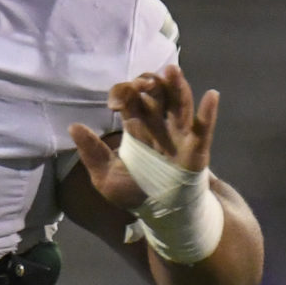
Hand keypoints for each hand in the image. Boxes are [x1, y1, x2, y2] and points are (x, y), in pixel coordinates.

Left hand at [69, 66, 218, 211]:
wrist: (160, 213)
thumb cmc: (135, 192)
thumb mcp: (106, 177)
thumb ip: (92, 153)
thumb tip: (73, 127)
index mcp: (136, 126)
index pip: (131, 99)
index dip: (123, 93)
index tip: (115, 103)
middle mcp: (158, 124)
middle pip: (156, 94)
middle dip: (149, 83)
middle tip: (142, 83)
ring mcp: (179, 134)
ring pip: (179, 103)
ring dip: (177, 86)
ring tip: (172, 70)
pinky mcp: (196, 148)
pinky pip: (204, 127)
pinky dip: (209, 112)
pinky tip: (212, 95)